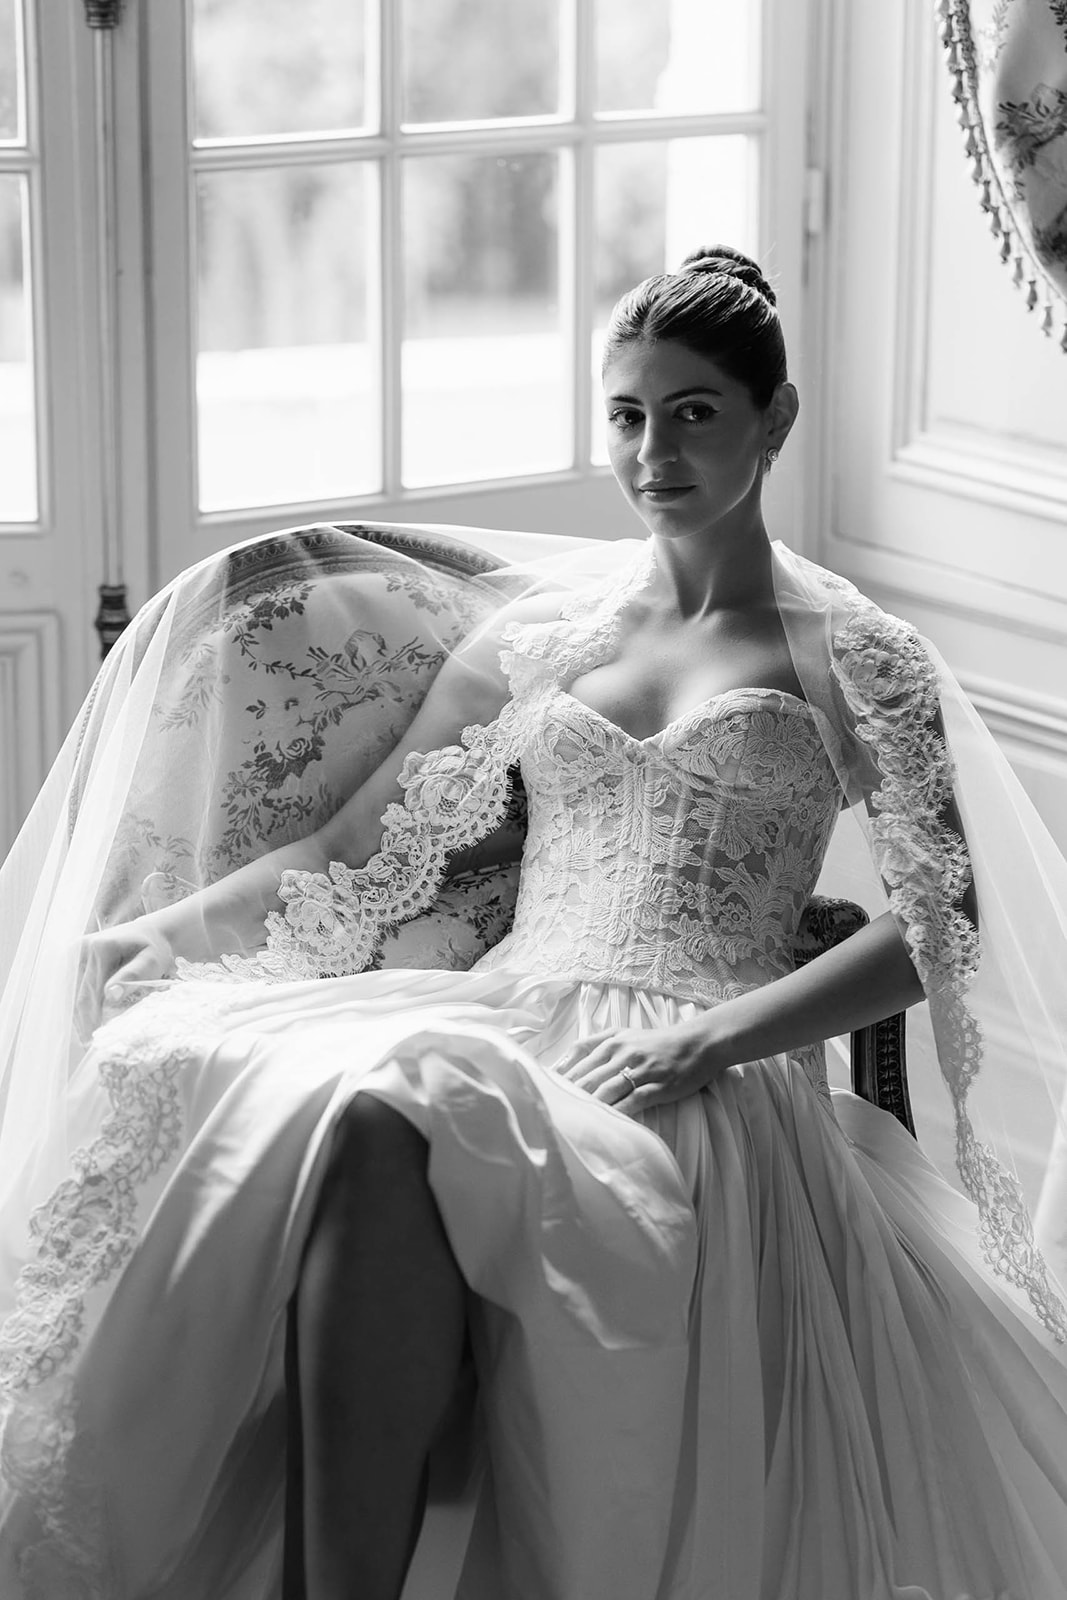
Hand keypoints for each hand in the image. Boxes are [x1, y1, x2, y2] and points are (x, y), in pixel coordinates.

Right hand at [75, 917, 176, 1038]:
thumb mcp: (151, 961)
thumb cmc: (154, 948)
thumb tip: (109, 996)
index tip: (96, 1041)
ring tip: (86, 1039)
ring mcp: (75, 952)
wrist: (149, 933)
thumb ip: (132, 976)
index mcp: (101, 948)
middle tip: (89, 1045)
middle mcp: (82, 948)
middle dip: (84, 1022)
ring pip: (72, 993)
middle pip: (80, 995)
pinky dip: (79, 1006)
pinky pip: (73, 987)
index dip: (93, 1018)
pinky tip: (85, 1023)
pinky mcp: (73, 957)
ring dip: (78, 1016)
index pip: (92, 992)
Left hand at [557, 1017, 723, 1115]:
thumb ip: (593, 1044)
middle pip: (587, 1078)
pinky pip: (633, 1102)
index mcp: (612, 1042)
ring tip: (569, 1122)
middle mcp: (623, 1054)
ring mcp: (641, 1070)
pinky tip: (605, 1124)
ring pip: (606, 1090)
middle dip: (567, 1096)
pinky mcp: (658, 1087)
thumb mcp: (624, 1034)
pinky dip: (617, 1113)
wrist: (698, 1043)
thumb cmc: (657, 1042)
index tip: (543, 1093)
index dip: (558, 1079)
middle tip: (549, 1113)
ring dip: (587, 1106)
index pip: (577, 1061)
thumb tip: (562, 1062)